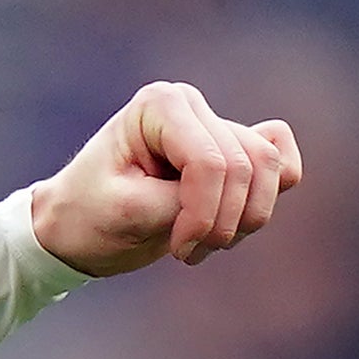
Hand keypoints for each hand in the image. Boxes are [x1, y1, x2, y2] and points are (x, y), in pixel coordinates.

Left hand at [25, 83, 303, 278]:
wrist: (75, 227)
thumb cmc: (87, 216)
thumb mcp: (125, 215)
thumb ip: (180, 204)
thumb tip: (241, 195)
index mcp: (159, 107)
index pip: (210, 163)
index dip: (204, 215)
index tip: (179, 250)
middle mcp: (191, 106)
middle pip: (247, 165)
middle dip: (223, 222)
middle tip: (185, 252)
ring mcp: (215, 126)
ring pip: (271, 168)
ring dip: (245, 219)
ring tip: (202, 243)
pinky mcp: (233, 152)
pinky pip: (282, 164)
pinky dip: (267, 199)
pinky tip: (232, 221)